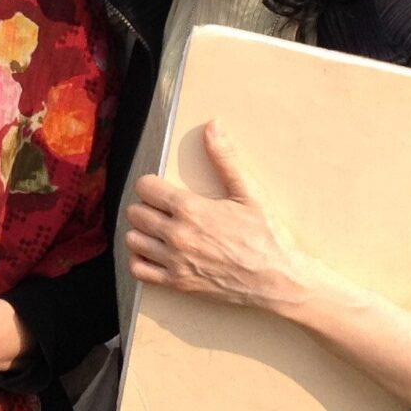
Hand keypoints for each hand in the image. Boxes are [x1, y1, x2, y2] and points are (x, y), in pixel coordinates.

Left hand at [122, 121, 343, 317]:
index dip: (151, 184)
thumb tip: (212, 127)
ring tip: (158, 229)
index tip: (161, 187)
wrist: (278, 280)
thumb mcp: (249, 192)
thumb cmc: (267, 236)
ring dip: (141, 232)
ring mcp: (175, 261)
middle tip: (163, 208)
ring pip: (132, 240)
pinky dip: (140, 260)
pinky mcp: (177, 283)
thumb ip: (225, 159)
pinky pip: (138, 270)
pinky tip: (155, 252)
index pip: (145, 188)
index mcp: (191, 209)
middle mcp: (177, 235)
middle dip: (146, 206)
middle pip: (135, 213)